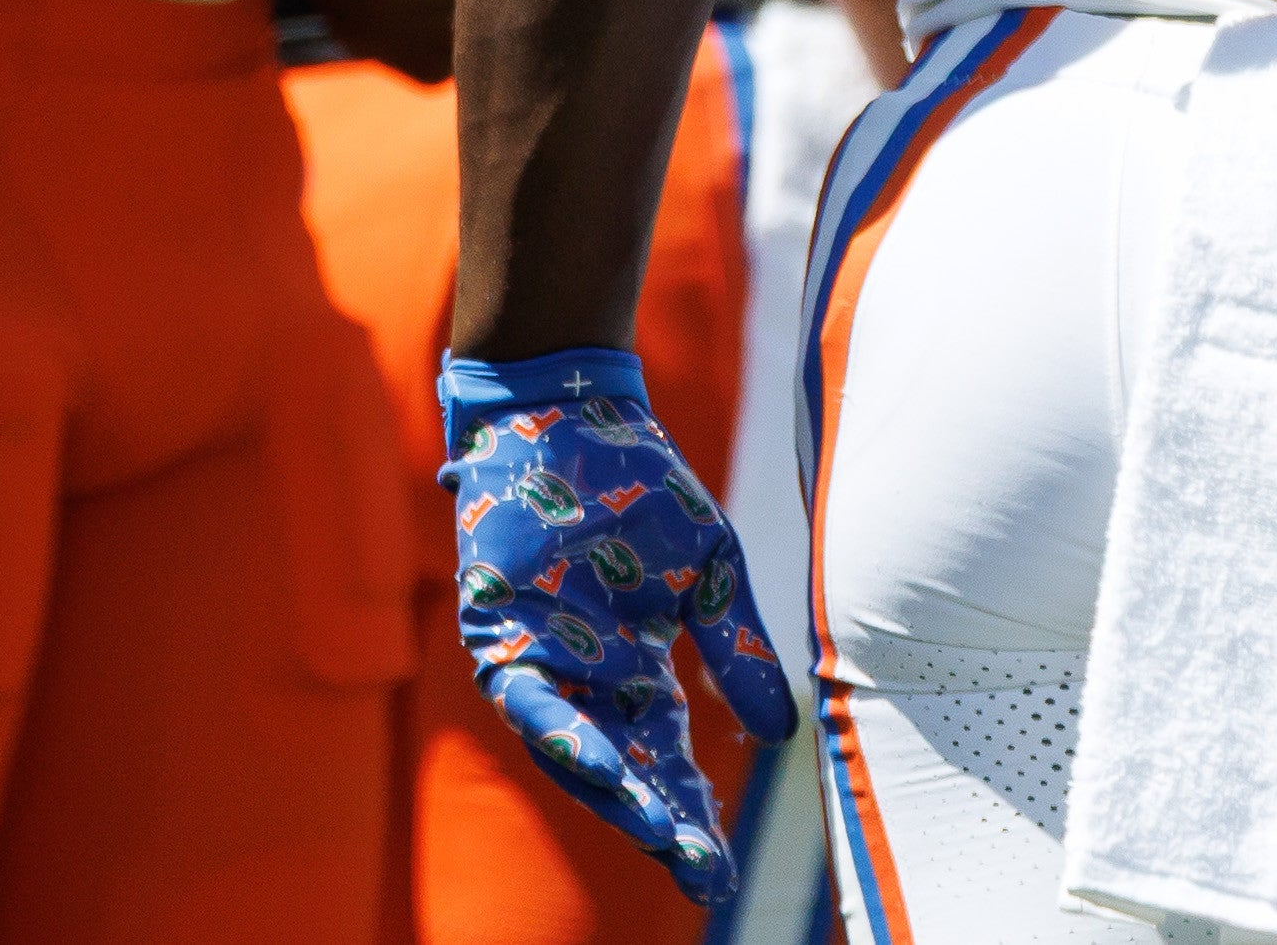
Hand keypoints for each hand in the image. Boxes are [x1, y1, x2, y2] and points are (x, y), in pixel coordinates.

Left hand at [443, 352, 797, 904]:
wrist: (570, 404)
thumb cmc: (638, 479)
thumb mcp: (707, 569)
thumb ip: (733, 648)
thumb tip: (778, 735)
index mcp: (634, 668)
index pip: (666, 761)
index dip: (691, 813)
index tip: (719, 869)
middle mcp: (583, 676)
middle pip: (624, 770)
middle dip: (659, 824)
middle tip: (699, 872)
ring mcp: (538, 654)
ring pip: (572, 747)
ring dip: (612, 790)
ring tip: (655, 831)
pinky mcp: (497, 627)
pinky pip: (524, 697)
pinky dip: (559, 731)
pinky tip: (598, 763)